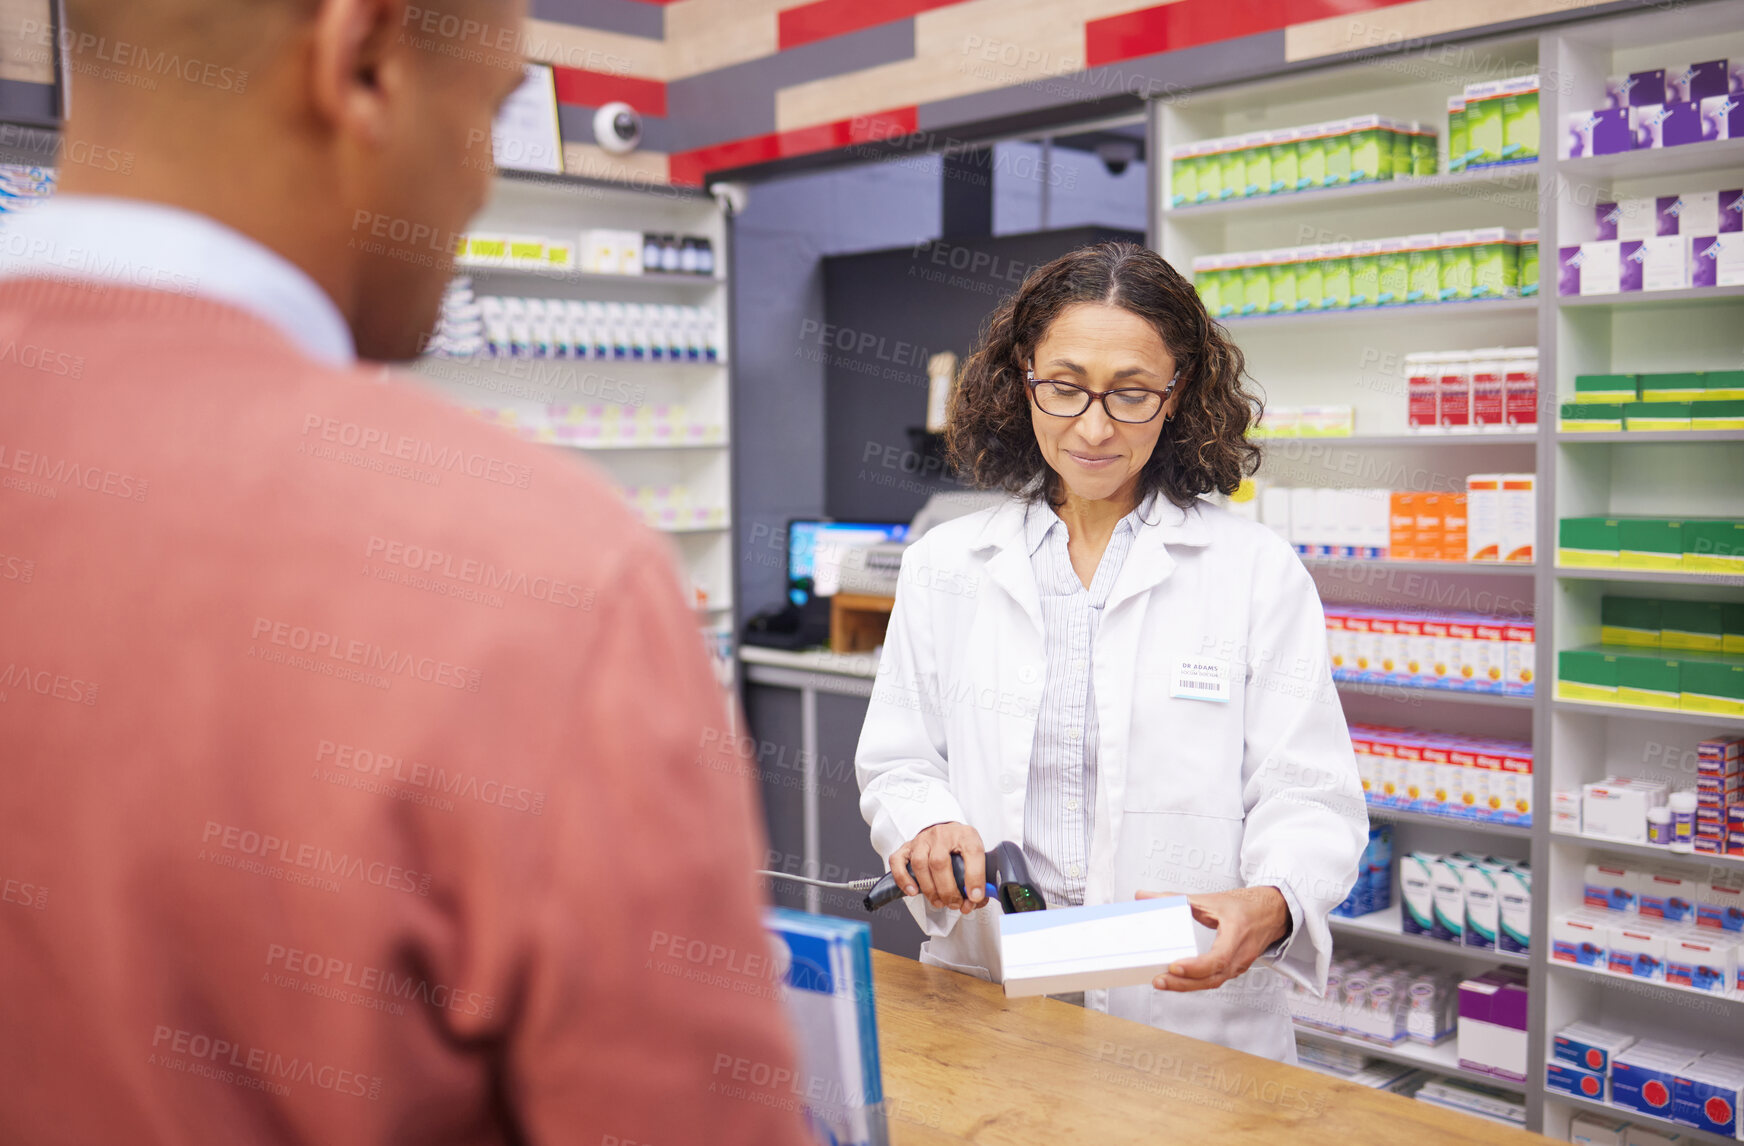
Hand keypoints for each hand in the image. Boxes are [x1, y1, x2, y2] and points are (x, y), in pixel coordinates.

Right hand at [889, 822, 986, 914]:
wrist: (944, 831)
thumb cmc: (960, 847)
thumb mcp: (976, 857)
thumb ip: (980, 879)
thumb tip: (975, 901)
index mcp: (965, 835)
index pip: (972, 852)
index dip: (975, 877)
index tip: (975, 896)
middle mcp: (942, 835)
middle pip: (940, 862)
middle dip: (948, 890)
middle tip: (954, 904)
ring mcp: (922, 840)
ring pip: (919, 863)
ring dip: (929, 889)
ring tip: (939, 902)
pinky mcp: (906, 847)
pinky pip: (898, 861)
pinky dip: (904, 879)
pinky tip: (913, 891)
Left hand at [1139, 886, 1288, 991]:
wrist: (1272, 914)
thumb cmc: (1245, 906)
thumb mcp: (1211, 899)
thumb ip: (1176, 898)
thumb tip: (1144, 895)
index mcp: (1237, 933)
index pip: (1218, 958)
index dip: (1196, 966)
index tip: (1175, 966)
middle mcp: (1240, 954)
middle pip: (1212, 977)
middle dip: (1184, 983)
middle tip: (1159, 980)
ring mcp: (1239, 965)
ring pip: (1212, 982)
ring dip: (1187, 985)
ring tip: (1161, 982)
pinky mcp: (1233, 969)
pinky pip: (1213, 980)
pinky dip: (1195, 982)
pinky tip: (1177, 980)